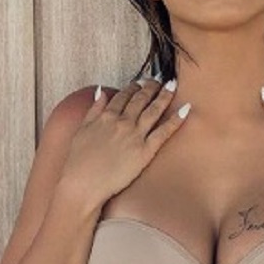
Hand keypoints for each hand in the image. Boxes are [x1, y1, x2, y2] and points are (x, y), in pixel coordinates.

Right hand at [59, 79, 189, 209]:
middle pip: (141, 99)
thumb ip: (93, 110)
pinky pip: (164, 132)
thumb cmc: (78, 161)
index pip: (123, 95)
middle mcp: (123, 122)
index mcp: (106, 116)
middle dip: (151, 87)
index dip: (133, 86)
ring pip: (154, 110)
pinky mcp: (145, 151)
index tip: (140, 81)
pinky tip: (186, 109)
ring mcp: (135, 136)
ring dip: (164, 95)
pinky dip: (176, 120)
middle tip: (160, 79)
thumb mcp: (81, 130)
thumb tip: (101, 92)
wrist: (82, 184)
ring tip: (172, 85)